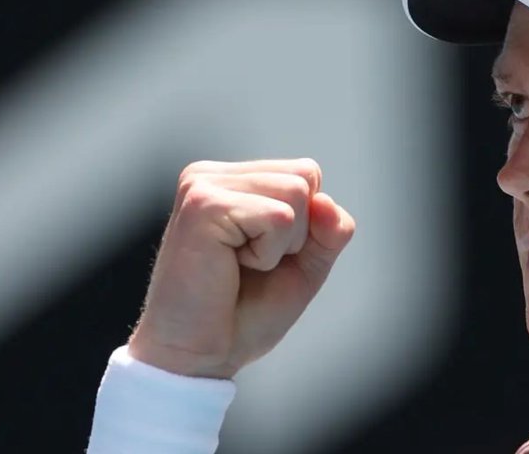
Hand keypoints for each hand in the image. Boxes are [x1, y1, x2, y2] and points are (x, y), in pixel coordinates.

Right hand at [127, 159, 355, 378]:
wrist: (198, 356)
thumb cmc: (244, 313)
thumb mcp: (306, 264)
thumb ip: (330, 230)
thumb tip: (323, 201)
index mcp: (230, 180)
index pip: (306, 173)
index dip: (307, 224)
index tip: (264, 256)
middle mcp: (211, 175)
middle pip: (304, 177)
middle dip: (297, 233)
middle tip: (250, 265)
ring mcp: (202, 185)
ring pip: (296, 193)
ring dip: (281, 245)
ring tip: (238, 265)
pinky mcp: (202, 205)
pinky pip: (279, 217)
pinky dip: (268, 254)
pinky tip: (230, 267)